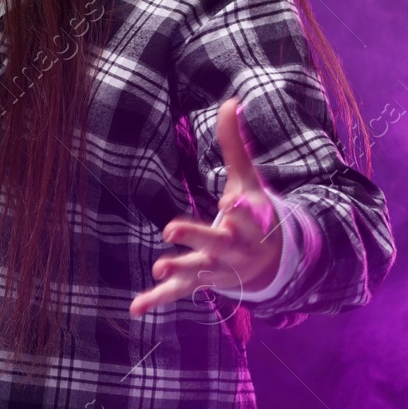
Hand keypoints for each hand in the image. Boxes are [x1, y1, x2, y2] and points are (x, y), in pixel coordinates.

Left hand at [130, 95, 284, 317]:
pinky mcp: (201, 282)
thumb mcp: (247, 180)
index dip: (243, 211)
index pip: (248, 215)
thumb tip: (232, 100)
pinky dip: (157, 300)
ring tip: (159, 268)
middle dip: (197, 236)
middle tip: (171, 228)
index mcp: (251, 222)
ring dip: (178, 270)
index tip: (233, 203)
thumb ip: (235, 145)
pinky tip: (135, 308)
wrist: (272, 263)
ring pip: (198, 271)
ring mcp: (217, 269)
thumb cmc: (255, 214)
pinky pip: (179, 294)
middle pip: (217, 243)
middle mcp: (235, 248)